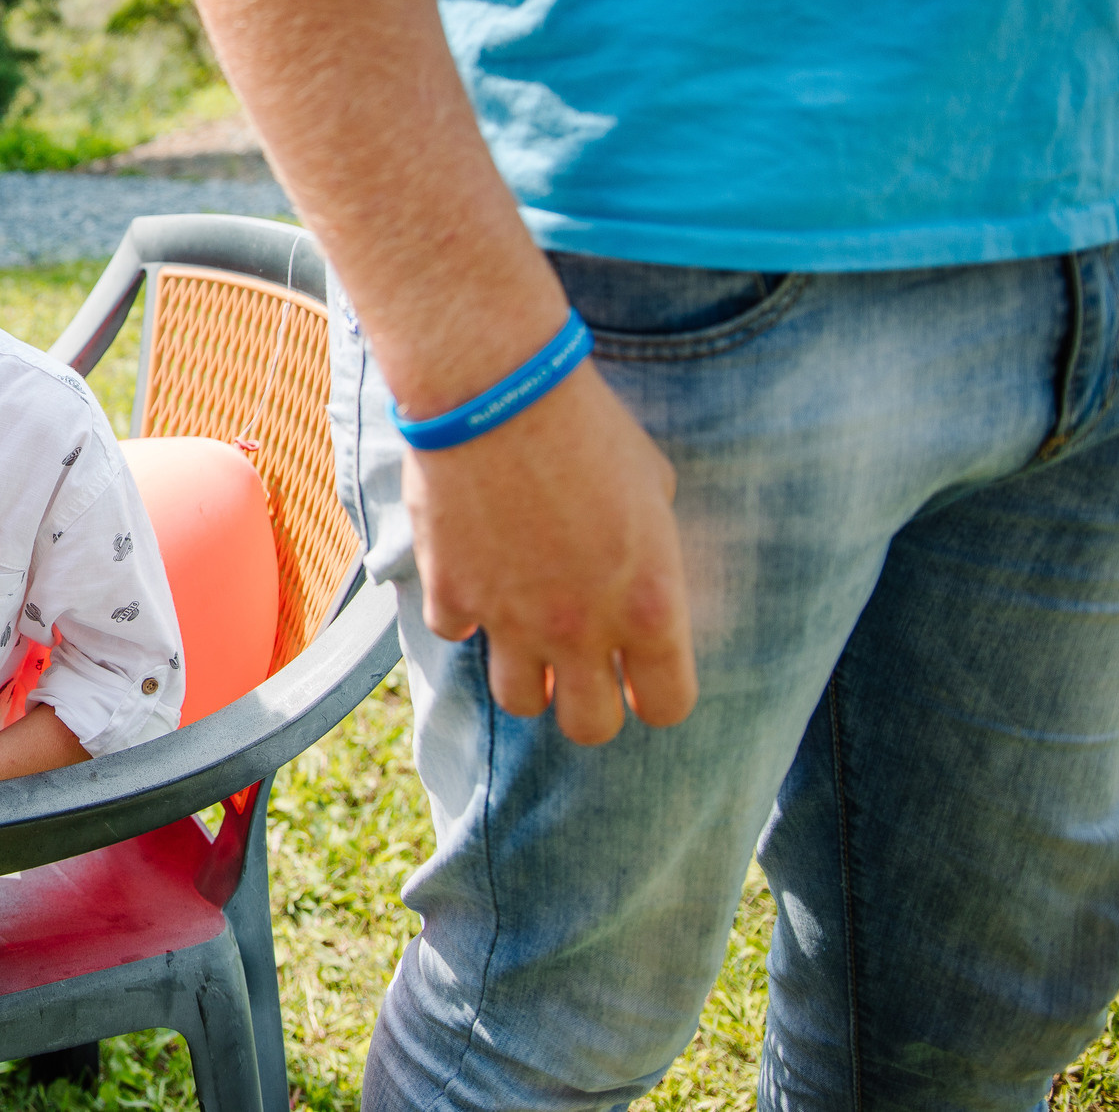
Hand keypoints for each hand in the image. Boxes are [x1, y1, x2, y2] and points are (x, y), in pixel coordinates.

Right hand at [403, 362, 696, 744]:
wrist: (496, 390)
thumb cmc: (587, 425)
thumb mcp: (653, 485)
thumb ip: (654, 550)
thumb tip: (643, 570)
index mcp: (650, 606)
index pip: (667, 706)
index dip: (653, 696)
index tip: (639, 677)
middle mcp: (582, 628)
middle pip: (589, 727)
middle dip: (587, 703)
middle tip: (579, 666)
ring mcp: (511, 619)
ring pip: (519, 701)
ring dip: (524, 672)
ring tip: (523, 630)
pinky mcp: (452, 595)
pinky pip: (455, 634)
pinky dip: (462, 613)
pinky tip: (471, 572)